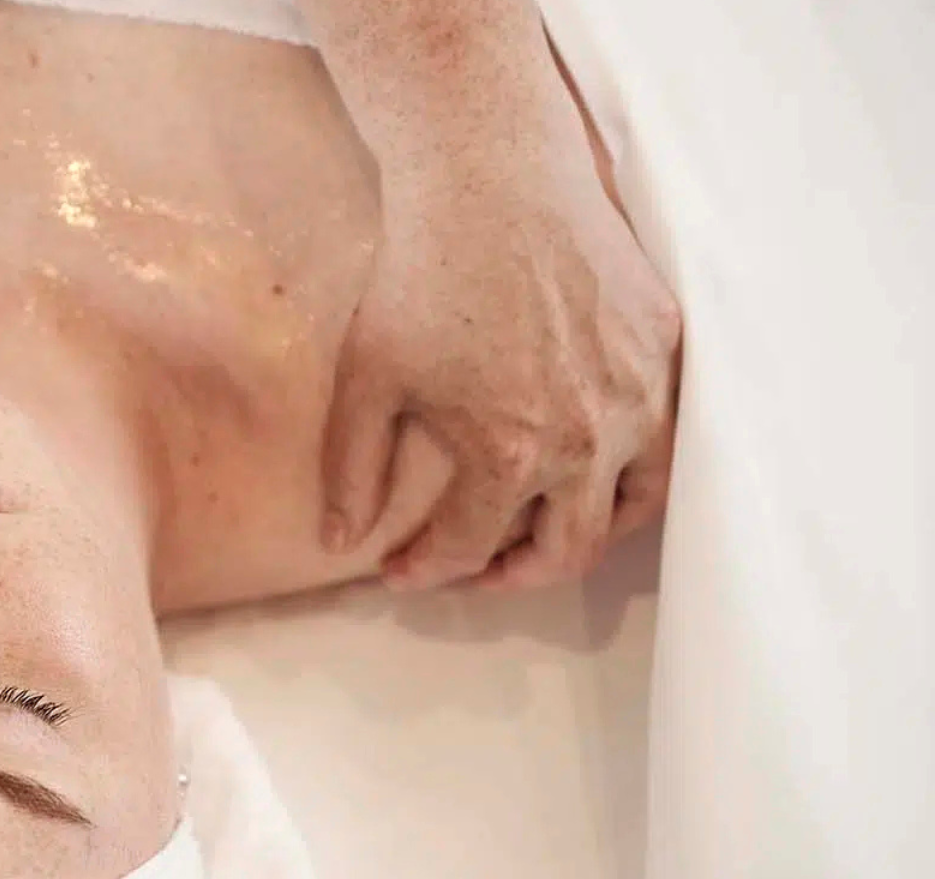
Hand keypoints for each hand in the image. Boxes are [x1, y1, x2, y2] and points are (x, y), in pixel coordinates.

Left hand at [321, 162, 681, 589]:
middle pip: (566, 553)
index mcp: (511, 454)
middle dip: (511, 575)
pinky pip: (664, 441)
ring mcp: (641, 397)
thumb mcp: (365, 379)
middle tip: (474, 569)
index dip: (427, 570)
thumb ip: (351, 470)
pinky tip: (587, 468)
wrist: (493, 179)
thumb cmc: (420, 277)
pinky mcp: (667, 352)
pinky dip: (629, 474)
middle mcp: (590, 440)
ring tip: (537, 532)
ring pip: (631, 510)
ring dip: (583, 536)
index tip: (401, 570)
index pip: (470, 549)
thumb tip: (336, 540)